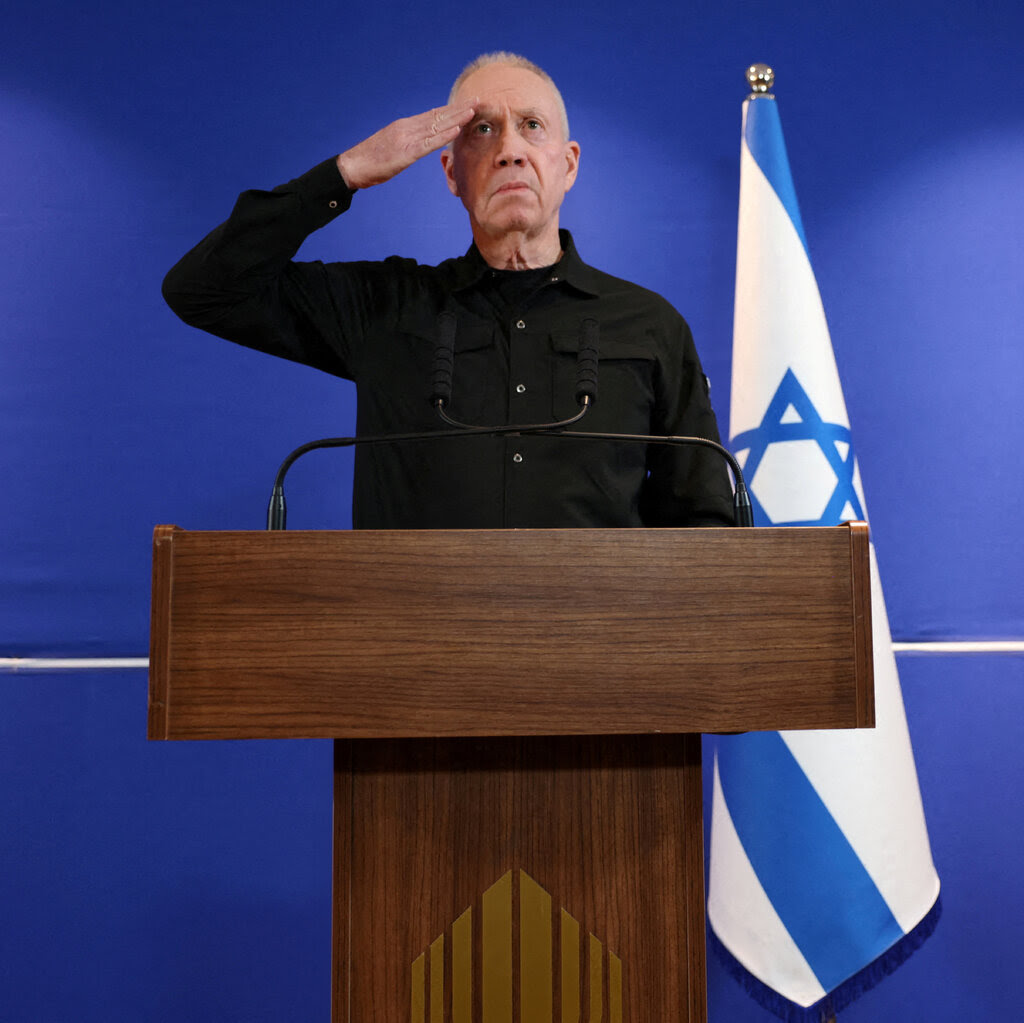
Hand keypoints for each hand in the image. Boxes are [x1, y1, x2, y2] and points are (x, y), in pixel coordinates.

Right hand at [336, 101, 475, 189]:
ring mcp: (407, 139)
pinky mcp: (405, 153)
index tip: (468, 104)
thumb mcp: (393, 148)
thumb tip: (421, 143)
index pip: (433, 115)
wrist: (353, 166)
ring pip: (437, 126)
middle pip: (438, 115)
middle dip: (459, 108)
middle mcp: (407, 127)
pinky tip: (456, 129)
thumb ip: (408, 143)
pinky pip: (428, 143)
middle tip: (479, 100)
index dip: (452, 109)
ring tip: (474, 110)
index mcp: (405, 126)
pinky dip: (444, 136)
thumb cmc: (371, 161)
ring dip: (457, 117)